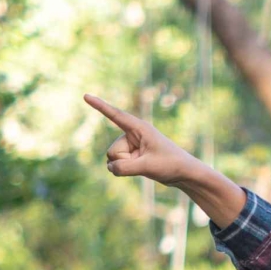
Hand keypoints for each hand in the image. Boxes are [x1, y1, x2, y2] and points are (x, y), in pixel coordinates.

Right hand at [84, 94, 201, 186]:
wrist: (184, 173)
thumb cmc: (171, 165)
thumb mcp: (147, 167)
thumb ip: (125, 167)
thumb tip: (110, 167)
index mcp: (139, 128)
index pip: (115, 115)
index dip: (99, 106)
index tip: (85, 96)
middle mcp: (133, 134)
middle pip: (112, 151)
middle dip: (123, 161)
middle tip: (145, 162)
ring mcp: (131, 145)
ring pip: (113, 159)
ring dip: (125, 167)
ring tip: (146, 166)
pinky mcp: (131, 155)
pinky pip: (117, 164)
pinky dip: (124, 170)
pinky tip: (140, 169)